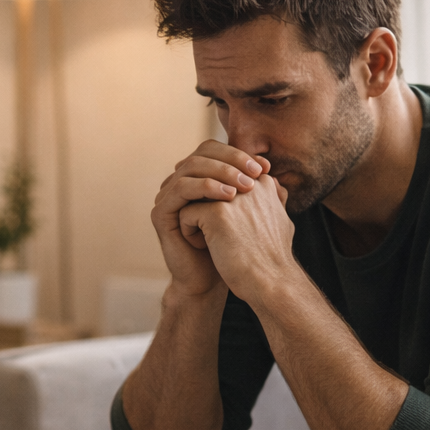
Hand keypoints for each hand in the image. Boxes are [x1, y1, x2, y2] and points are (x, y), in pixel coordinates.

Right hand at [152, 140, 268, 297]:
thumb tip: (270, 166)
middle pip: (201, 153)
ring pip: (191, 167)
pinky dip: (206, 188)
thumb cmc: (232, 247)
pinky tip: (228, 197)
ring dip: (222, 172)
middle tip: (256, 174)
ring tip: (246, 186)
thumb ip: (253, 189)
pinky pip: (181, 189)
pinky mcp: (160, 213)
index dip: (239, 154)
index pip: (214, 149)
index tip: (265, 168)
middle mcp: (179, 183)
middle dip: (232, 160)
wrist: (212, 280)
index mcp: (196, 178)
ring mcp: (167, 197)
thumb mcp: (246, 211)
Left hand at [177, 174, 295, 304]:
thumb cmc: (272, 258)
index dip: (220, 209)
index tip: (236, 232)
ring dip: (199, 223)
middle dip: (207, 214)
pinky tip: (210, 249)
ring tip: (217, 243)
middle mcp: (248, 183)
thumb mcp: (280, 219)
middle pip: (206, 191)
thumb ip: (271, 197)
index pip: (222, 184)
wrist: (271, 283)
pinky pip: (185, 214)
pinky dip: (191, 235)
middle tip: (227, 240)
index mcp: (262, 182)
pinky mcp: (216, 211)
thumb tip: (269, 182)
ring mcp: (232, 196)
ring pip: (194, 201)